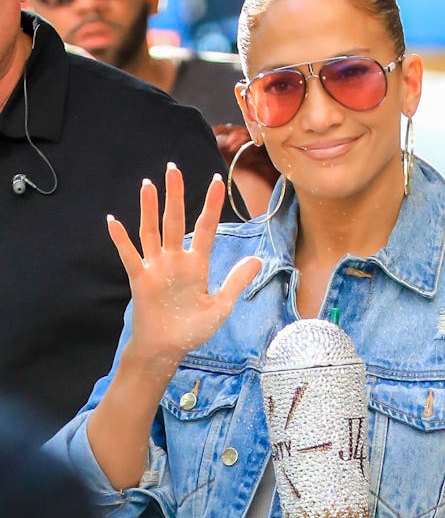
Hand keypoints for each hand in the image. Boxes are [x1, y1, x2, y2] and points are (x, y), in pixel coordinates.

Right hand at [107, 163, 260, 381]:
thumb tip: (257, 260)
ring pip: (152, 232)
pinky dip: (121, 239)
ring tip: (148, 184)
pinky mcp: (139, 279)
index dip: (211, 205)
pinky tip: (113, 221)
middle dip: (175, 195)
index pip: (206, 228)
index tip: (216, 181)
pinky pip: (129, 256)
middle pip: (175, 221)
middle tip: (173, 169)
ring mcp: (156, 268)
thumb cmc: (192, 329)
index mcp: (197, 264)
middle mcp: (176, 260)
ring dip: (148, 209)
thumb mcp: (221, 306)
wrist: (167, 349)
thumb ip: (236, 282)